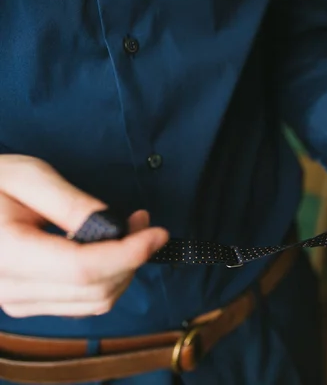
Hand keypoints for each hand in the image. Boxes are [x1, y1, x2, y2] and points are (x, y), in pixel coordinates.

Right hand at [0, 155, 168, 317]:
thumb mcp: (28, 176)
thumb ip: (72, 203)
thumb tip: (114, 227)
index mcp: (8, 253)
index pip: (84, 269)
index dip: (129, 253)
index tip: (158, 233)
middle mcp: (11, 289)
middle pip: (96, 289)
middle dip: (133, 258)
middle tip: (142, 221)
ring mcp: (19, 302)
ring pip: (95, 302)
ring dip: (125, 269)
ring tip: (130, 229)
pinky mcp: (29, 303)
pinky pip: (84, 303)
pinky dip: (109, 278)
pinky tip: (110, 249)